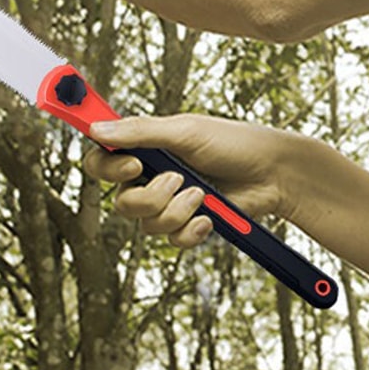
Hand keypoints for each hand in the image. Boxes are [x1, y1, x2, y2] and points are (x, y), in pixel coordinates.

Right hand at [85, 113, 290, 248]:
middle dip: (150, 197)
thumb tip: (95, 129)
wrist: (274, 174)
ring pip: (146, 225)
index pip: (101, 160)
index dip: (106, 168)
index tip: (134, 166)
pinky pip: (171, 240)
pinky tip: (209, 218)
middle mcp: (151, 177)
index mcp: (145, 147)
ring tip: (202, 195)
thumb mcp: (185, 132)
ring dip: (176, 211)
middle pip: (121, 202)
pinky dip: (190, 230)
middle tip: (177, 179)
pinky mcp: (187, 224)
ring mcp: (169, 203)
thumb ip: (139, 132)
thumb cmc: (232, 143)